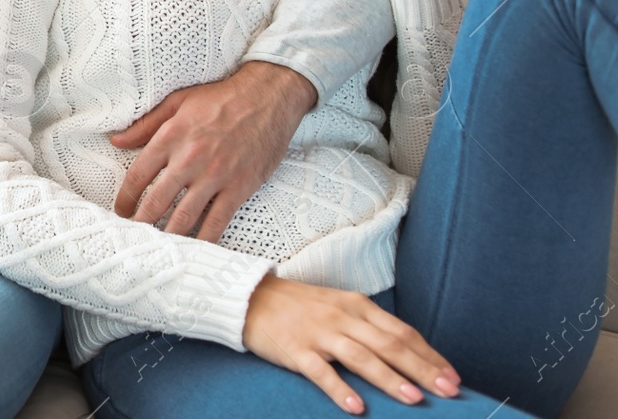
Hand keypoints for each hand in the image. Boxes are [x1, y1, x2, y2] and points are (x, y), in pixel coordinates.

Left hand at [111, 61, 316, 239]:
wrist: (268, 98)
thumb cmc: (222, 97)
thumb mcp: (178, 101)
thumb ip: (146, 124)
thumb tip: (117, 141)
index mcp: (171, 136)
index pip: (138, 175)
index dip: (125, 197)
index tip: (120, 210)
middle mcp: (190, 159)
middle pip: (156, 201)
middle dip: (141, 222)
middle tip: (133, 235)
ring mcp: (215, 176)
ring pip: (184, 216)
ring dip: (167, 235)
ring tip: (156, 246)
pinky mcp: (239, 188)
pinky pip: (217, 221)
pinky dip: (204, 238)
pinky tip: (194, 248)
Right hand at [243, 274, 461, 412]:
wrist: (251, 297)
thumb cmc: (300, 306)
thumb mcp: (339, 306)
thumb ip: (368, 326)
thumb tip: (405, 352)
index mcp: (357, 306)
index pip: (402, 332)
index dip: (430, 354)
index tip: (453, 376)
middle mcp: (342, 318)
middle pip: (389, 345)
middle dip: (423, 369)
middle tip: (448, 391)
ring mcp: (319, 334)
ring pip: (361, 357)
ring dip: (389, 378)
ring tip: (414, 399)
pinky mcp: (296, 350)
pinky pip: (321, 372)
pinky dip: (339, 389)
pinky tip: (356, 408)